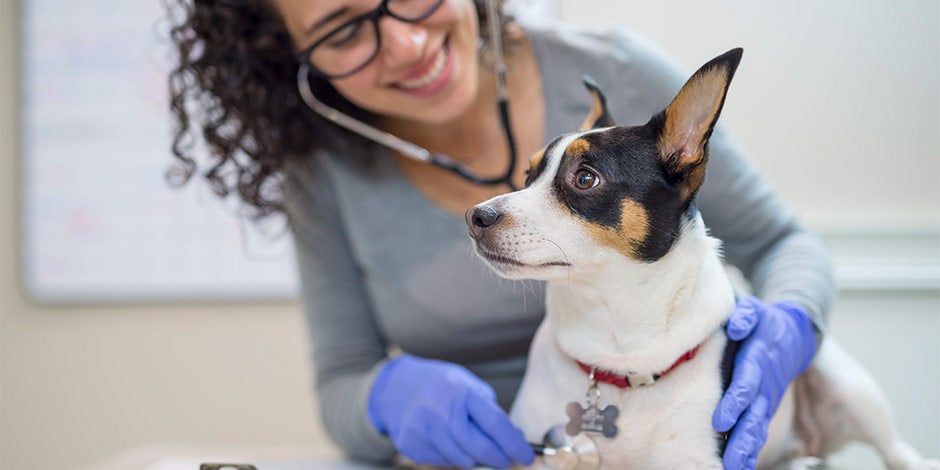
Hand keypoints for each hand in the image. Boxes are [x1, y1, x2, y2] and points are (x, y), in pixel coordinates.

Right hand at [368, 354, 534, 468]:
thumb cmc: (442, 386)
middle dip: (499, 459)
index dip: (514, 444)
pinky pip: (443, 461)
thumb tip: (514, 440)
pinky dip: (453, 457)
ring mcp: (422, 429)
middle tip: (507, 461)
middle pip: (479, 447)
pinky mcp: (410, 444)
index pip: (495, 423)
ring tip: (477, 448)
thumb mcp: (468, 386)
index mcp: (460, 391)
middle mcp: (440, 410)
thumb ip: (490, 411)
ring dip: (476, 459)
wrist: (397, 387)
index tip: (527, 456)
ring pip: (462, 459)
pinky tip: (450, 443)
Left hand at [713, 296, 816, 469]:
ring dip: (746, 449)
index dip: (735, 401)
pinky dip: (750, 449)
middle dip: (741, 437)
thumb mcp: (755, 311)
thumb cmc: (763, 322)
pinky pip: (758, 430)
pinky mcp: (765, 407)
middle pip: (753, 414)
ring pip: (756, 427)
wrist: (793, 336)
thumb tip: (735, 324)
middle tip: (729, 459)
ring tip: (734, 469)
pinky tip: (740, 467)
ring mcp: (766, 399)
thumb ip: (744, 316)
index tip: (721, 419)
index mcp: (756, 361)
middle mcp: (763, 385)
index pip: (745, 383)